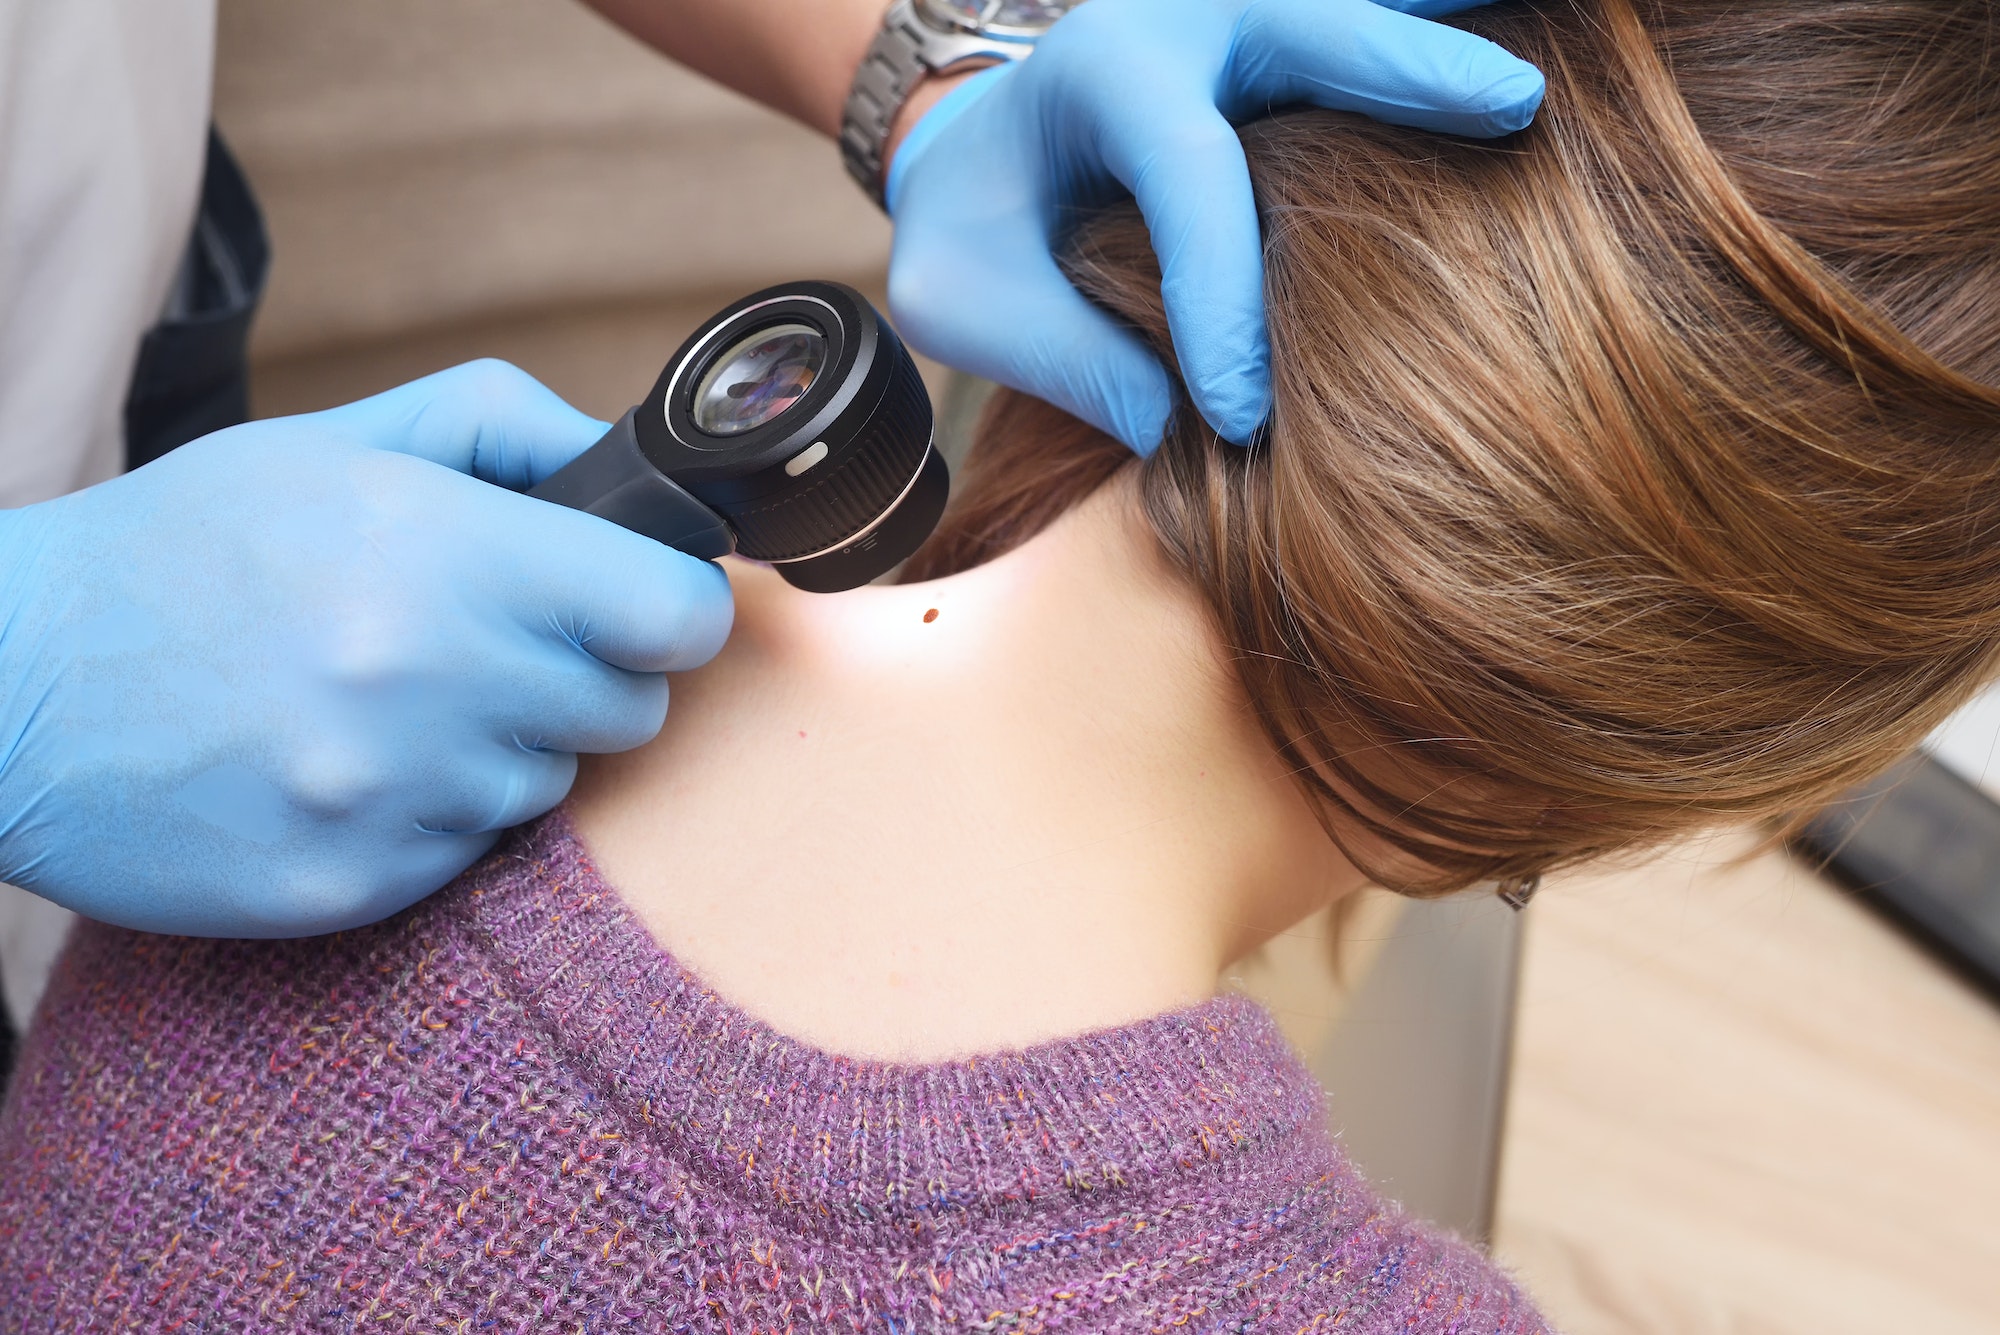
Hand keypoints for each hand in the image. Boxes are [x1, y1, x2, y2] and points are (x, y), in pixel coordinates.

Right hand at [0, 361, 731, 936]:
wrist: (7, 686)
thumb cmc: (180, 549)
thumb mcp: (336, 444)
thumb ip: (502, 429)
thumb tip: (629, 463)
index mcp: (442, 556)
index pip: (674, 613)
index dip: (677, 605)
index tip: (650, 602)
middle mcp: (430, 683)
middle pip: (632, 707)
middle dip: (588, 672)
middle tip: (497, 644)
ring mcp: (393, 796)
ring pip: (551, 784)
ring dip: (505, 745)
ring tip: (394, 701)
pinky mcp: (355, 884)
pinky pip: (472, 853)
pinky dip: (435, 813)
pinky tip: (349, 764)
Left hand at [885, 0, 1543, 451]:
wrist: (974, 148)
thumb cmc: (974, 230)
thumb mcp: (968, 302)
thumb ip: (1069, 358)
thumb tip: (1190, 443)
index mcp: (1103, 72)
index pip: (1188, 172)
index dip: (1223, 293)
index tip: (1244, 418)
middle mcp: (1187, 16)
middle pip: (1311, 23)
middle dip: (1409, 66)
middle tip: (1515, 108)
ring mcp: (1247, 13)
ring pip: (1353, 7)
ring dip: (1443, 26)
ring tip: (1546, 71)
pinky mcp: (1287, 39)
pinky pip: (1369, 23)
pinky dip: (1437, 29)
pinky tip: (1536, 39)